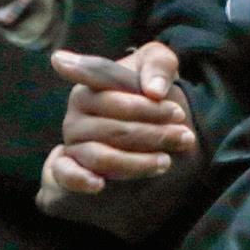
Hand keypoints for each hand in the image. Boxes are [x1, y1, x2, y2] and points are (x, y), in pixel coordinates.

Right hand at [37, 42, 196, 207]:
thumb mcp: (161, 66)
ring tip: (166, 161)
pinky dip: (79, 178)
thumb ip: (159, 65)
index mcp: (92, 85)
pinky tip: (99, 184)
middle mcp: (77, 113)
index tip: (157, 95)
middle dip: (153, 130)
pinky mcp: (69, 170)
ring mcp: (72, 142)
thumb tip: (154, 91)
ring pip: (102, 155)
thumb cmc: (153, 93)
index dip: (128, 88)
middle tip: (183, 134)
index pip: (102, 82)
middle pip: (114, 125)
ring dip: (137, 161)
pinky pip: (66, 173)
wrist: (155, 132)